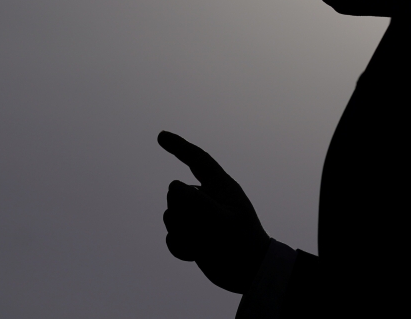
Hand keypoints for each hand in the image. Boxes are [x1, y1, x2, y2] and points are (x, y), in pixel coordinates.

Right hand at [159, 131, 270, 293]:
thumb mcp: (223, 222)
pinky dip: (180, 246)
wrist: (250, 273)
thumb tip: (173, 186)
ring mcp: (199, 217)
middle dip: (182, 212)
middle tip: (205, 229)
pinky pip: (171, 235)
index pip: (197, 159)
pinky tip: (195, 254)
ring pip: (170, 215)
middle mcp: (207, 198)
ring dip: (182, 232)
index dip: (179, 146)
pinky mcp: (193, 235)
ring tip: (203, 243)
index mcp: (220, 187)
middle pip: (176, 193)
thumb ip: (198, 203)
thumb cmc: (242, 244)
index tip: (160, 136)